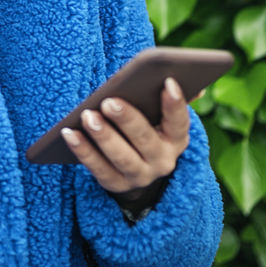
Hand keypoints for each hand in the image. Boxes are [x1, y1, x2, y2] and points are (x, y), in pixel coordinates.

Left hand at [61, 76, 191, 200]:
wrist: (138, 170)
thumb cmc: (148, 129)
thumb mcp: (162, 119)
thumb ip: (172, 102)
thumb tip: (196, 86)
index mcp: (177, 139)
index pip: (180, 122)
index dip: (175, 103)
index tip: (168, 81)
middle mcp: (162, 161)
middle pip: (145, 140)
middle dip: (127, 120)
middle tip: (109, 101)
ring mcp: (139, 176)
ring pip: (121, 157)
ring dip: (103, 136)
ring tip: (87, 116)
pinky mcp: (115, 185)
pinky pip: (97, 168)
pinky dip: (82, 151)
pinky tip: (69, 133)